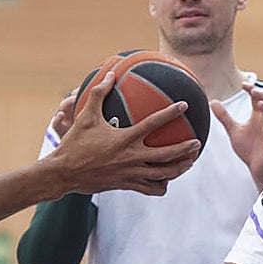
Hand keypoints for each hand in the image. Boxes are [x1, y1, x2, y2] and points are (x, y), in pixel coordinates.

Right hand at [45, 71, 200, 195]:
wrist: (64, 173)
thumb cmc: (75, 143)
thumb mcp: (85, 116)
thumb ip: (99, 94)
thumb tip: (110, 75)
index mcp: (124, 139)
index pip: (153, 123)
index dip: (171, 112)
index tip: (184, 105)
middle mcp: (131, 157)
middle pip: (167, 155)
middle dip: (185, 149)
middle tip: (197, 142)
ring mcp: (131, 173)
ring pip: (163, 175)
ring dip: (179, 168)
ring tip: (190, 162)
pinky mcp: (127, 185)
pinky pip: (150, 188)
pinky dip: (161, 186)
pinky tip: (167, 181)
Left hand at [211, 82, 262, 190]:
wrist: (256, 168)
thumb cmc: (248, 148)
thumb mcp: (233, 130)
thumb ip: (224, 117)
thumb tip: (212, 101)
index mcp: (257, 117)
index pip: (257, 99)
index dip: (252, 90)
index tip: (243, 85)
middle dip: (262, 96)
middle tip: (253, 90)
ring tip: (259, 104)